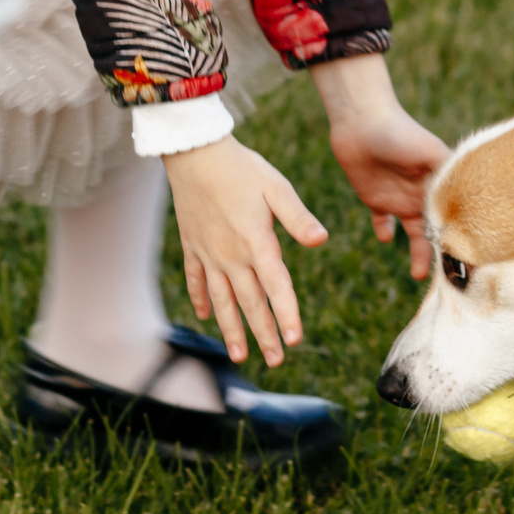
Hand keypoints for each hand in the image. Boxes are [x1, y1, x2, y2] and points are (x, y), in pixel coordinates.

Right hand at [161, 135, 328, 365]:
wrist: (194, 152)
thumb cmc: (242, 167)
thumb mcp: (276, 187)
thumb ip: (298, 217)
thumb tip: (321, 240)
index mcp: (256, 242)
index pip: (276, 286)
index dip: (286, 314)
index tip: (295, 341)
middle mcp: (231, 255)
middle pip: (250, 303)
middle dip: (264, 334)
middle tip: (275, 361)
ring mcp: (208, 253)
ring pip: (221, 300)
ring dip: (231, 329)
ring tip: (240, 356)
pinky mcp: (192, 245)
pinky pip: (195, 279)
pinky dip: (200, 299)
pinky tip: (205, 316)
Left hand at [312, 53, 450, 279]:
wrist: (362, 120)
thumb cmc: (401, 133)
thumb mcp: (431, 154)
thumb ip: (448, 178)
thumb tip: (469, 208)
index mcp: (440, 186)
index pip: (454, 218)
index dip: (461, 239)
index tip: (468, 263)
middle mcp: (423, 195)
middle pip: (436, 231)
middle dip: (442, 253)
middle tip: (446, 279)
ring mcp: (400, 198)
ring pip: (413, 234)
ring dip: (417, 253)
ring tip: (419, 274)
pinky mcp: (376, 199)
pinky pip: (382, 222)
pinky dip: (384, 232)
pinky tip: (385, 239)